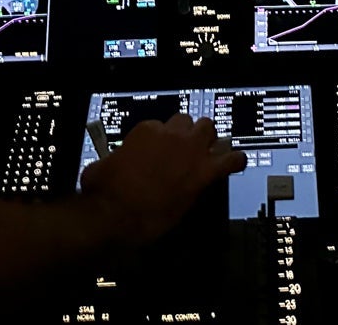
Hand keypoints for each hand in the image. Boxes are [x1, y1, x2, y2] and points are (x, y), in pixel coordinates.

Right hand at [75, 114, 246, 246]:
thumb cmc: (103, 192)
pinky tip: (238, 163)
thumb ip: (112, 160)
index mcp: (146, 131)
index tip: (158, 153)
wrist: (115, 214)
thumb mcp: (100, 167)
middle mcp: (171, 135)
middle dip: (186, 134)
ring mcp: (190, 151)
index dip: (160, 142)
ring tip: (207, 151)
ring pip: (209, 130)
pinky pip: (229, 161)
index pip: (160, 127)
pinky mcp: (202, 173)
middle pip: (187, 122)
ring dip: (208, 140)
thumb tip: (110, 164)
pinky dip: (235, 161)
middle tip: (183, 150)